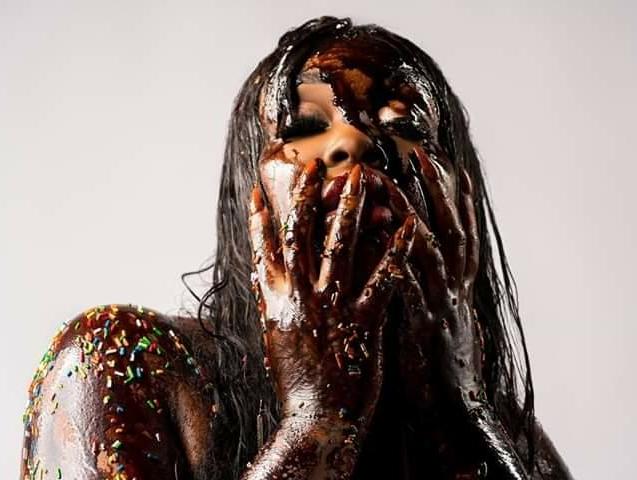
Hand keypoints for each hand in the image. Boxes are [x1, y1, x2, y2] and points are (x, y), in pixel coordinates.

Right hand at [248, 159, 415, 426]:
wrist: (314, 424)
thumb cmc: (296, 382)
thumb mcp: (276, 338)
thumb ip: (273, 301)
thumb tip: (266, 271)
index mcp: (274, 303)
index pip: (263, 251)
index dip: (259, 218)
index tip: (256, 189)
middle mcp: (299, 300)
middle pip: (302, 237)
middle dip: (308, 197)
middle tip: (317, 164)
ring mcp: (330, 310)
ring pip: (340, 248)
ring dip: (351, 209)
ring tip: (363, 178)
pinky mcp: (361, 325)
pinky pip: (382, 280)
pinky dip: (395, 250)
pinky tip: (408, 225)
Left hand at [378, 146, 485, 409]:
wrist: (452, 410)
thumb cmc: (439, 365)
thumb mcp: (439, 318)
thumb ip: (427, 287)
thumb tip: (405, 259)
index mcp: (456, 286)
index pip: (461, 234)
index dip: (457, 199)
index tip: (448, 166)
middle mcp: (453, 289)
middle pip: (448, 229)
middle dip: (436, 192)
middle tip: (422, 156)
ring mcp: (440, 304)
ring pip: (428, 249)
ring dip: (411, 213)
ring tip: (392, 182)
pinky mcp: (423, 326)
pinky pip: (408, 287)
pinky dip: (397, 262)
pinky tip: (382, 239)